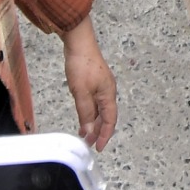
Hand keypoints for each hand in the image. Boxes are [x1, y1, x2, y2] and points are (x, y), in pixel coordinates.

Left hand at [60, 22, 117, 150]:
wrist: (79, 42)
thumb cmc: (82, 65)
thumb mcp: (81, 93)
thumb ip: (86, 113)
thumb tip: (90, 131)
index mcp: (108, 95)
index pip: (110, 121)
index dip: (105, 135)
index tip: (98, 147)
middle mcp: (108, 92)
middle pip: (106, 116)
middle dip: (98, 131)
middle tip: (89, 143)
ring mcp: (102, 86)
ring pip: (100, 109)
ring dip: (93, 122)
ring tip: (84, 133)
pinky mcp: (95, 81)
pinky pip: (95, 102)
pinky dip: (90, 112)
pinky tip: (83, 115)